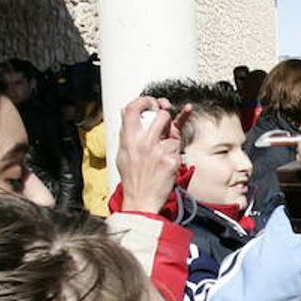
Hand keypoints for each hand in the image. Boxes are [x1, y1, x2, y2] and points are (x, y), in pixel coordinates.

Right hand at [116, 97, 191, 213]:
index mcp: (128, 138)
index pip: (133, 108)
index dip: (145, 100)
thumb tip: (124, 112)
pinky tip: (166, 165)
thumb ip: (126, 132)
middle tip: (165, 124)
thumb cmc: (133, 178)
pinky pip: (178, 149)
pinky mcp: (171, 160)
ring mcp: (158, 151)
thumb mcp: (123, 153)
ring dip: (171, 140)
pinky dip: (175, 155)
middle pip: (162, 115)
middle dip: (167, 117)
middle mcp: (143, 142)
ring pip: (174, 133)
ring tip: (162, 153)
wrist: (141, 199)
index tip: (152, 102)